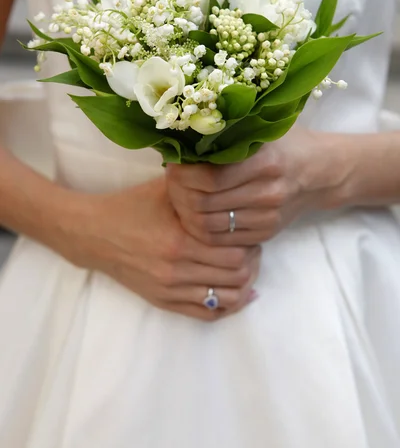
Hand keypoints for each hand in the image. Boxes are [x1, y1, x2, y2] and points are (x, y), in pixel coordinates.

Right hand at [60, 177, 259, 320]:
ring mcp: (170, 290)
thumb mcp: (166, 190)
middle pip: (236, 277)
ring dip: (243, 285)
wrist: (95, 233)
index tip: (250, 231)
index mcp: (181, 241)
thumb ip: (199, 187)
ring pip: (226, 299)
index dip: (250, 243)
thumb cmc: (132, 206)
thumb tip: (233, 177)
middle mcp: (177, 270)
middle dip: (251, 262)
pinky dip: (228, 307)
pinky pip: (207, 315)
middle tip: (251, 248)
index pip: (235, 253)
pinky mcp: (164, 302)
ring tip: (244, 268)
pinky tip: (239, 294)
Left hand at [167, 127, 343, 245]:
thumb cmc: (284, 143)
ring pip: (208, 226)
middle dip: (178, 194)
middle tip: (171, 182)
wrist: (319, 172)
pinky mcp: (265, 234)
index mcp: (265, 162)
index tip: (173, 164)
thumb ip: (226, 134)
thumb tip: (180, 138)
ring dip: (185, 214)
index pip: (210, 177)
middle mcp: (268, 194)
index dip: (183, 174)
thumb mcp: (260, 129)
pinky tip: (195, 214)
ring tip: (179, 197)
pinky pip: (222, 240)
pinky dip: (201, 230)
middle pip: (204, 204)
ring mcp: (267, 218)